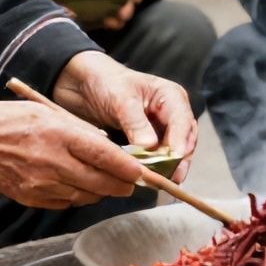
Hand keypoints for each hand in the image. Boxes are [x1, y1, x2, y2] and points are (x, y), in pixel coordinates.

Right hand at [0, 100, 141, 209]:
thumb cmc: (13, 121)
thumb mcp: (51, 114)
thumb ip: (81, 133)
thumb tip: (110, 149)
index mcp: (59, 136)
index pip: (105, 156)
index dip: (128, 168)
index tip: (143, 173)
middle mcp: (52, 163)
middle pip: (100, 183)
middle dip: (122, 185)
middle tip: (133, 183)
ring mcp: (41, 185)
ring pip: (86, 197)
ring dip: (101, 192)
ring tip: (107, 182)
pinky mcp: (33, 199)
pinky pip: (67, 203)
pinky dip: (78, 196)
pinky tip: (78, 185)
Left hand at [52, 51, 198, 182]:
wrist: (81, 85)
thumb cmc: (105, 82)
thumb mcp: (121, 99)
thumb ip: (136, 123)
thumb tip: (151, 148)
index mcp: (171, 98)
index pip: (184, 123)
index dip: (180, 142)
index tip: (173, 159)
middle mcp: (170, 116)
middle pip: (184, 142)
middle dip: (176, 160)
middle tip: (167, 178)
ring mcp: (159, 133)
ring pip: (171, 155)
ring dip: (164, 168)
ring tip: (156, 182)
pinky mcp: (146, 146)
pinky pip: (154, 162)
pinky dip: (150, 170)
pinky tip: (143, 180)